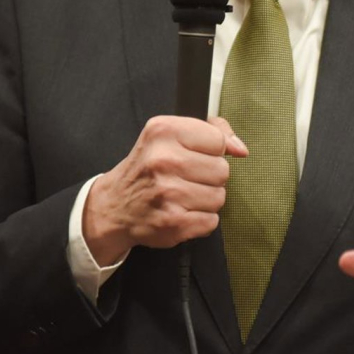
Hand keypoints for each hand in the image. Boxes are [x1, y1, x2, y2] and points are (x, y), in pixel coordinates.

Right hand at [83, 115, 247, 265]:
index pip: (218, 140)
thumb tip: (240, 148)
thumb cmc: (147, 167)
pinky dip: (200, 220)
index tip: (193, 156)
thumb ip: (211, 130)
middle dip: (209, 177)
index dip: (211, 151)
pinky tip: (181, 212)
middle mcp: (163, 160)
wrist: (114, 206)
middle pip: (222, 170)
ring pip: (219, 197)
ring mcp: (168, 193)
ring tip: (183, 196)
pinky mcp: (173, 222)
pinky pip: (211, 221)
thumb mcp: (170, 134)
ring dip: (206, 199)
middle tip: (186, 178)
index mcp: (163, 131)